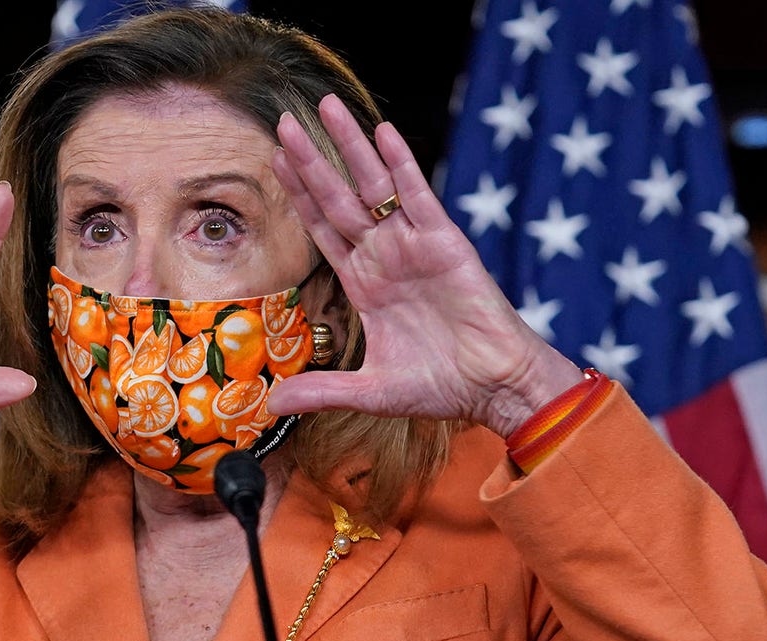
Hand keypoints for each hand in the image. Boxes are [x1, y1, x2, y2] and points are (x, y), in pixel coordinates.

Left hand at [267, 95, 580, 436]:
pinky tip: (382, 132)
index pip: (322, 230)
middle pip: (337, 198)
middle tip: (282, 123)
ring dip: (348, 147)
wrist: (494, 386)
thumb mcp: (370, 391)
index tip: (275, 163)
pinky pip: (417, 195)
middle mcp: (384, 257)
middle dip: (310, 161)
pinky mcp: (444, 242)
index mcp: (365, 284)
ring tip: (324, 107)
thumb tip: (272, 407)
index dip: (299, 197)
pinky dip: (400, 163)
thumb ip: (321, 390)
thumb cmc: (440, 387)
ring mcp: (412, 245)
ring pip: (372, 187)